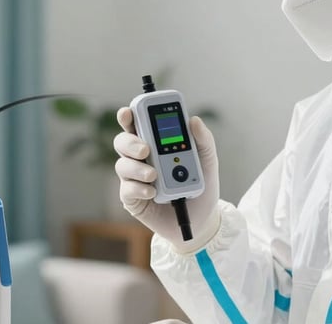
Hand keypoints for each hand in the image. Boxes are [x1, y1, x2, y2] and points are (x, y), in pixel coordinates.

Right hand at [113, 107, 220, 252]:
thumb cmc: (200, 187)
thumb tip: (194, 120)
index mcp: (156, 143)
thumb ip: (203, 141)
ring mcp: (135, 178)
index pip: (138, 124)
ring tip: (154, 175)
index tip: (129, 111)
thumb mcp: (208, 162)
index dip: (129, 115)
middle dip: (130, 141)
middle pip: (122, 141)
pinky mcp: (133, 199)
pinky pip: (127, 189)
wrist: (201, 221)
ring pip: (123, 165)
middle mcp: (141, 158)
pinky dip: (138, 188)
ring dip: (137, 168)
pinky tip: (152, 191)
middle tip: (146, 149)